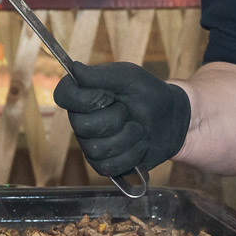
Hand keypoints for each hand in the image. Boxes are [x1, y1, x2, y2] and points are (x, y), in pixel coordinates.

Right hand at [52, 61, 190, 179]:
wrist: (172, 120)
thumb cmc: (149, 94)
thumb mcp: (129, 77)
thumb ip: (101, 74)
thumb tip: (75, 69)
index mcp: (83, 94)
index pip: (63, 96)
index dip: (84, 98)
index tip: (108, 94)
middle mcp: (80, 120)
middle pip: (82, 126)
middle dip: (115, 119)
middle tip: (128, 111)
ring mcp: (90, 144)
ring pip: (97, 149)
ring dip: (127, 137)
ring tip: (137, 128)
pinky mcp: (103, 164)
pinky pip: (109, 166)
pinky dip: (131, 155)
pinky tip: (138, 144)